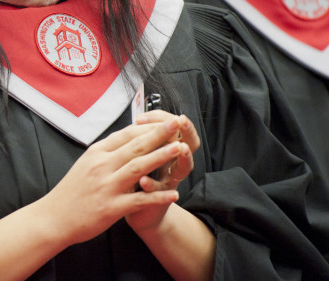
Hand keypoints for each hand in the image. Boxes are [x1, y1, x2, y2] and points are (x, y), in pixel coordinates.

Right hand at [41, 117, 185, 245]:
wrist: (53, 217)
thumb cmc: (71, 191)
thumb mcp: (85, 164)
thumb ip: (106, 152)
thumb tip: (126, 138)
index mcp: (96, 153)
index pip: (125, 135)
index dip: (147, 127)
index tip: (163, 122)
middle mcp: (101, 166)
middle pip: (134, 146)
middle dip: (158, 134)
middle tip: (176, 124)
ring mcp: (107, 186)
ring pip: (138, 167)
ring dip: (161, 157)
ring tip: (179, 149)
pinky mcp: (111, 208)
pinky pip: (138, 200)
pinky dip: (157, 196)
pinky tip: (173, 193)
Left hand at [125, 110, 198, 232]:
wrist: (140, 212)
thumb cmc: (141, 178)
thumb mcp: (143, 155)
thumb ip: (143, 139)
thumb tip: (139, 119)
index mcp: (167, 149)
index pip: (173, 127)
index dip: (162, 118)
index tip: (142, 116)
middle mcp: (173, 164)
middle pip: (189, 144)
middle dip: (187, 131)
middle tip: (181, 120)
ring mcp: (170, 182)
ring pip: (182, 168)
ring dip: (183, 158)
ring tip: (179, 148)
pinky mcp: (161, 200)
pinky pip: (160, 193)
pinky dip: (153, 186)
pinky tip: (144, 181)